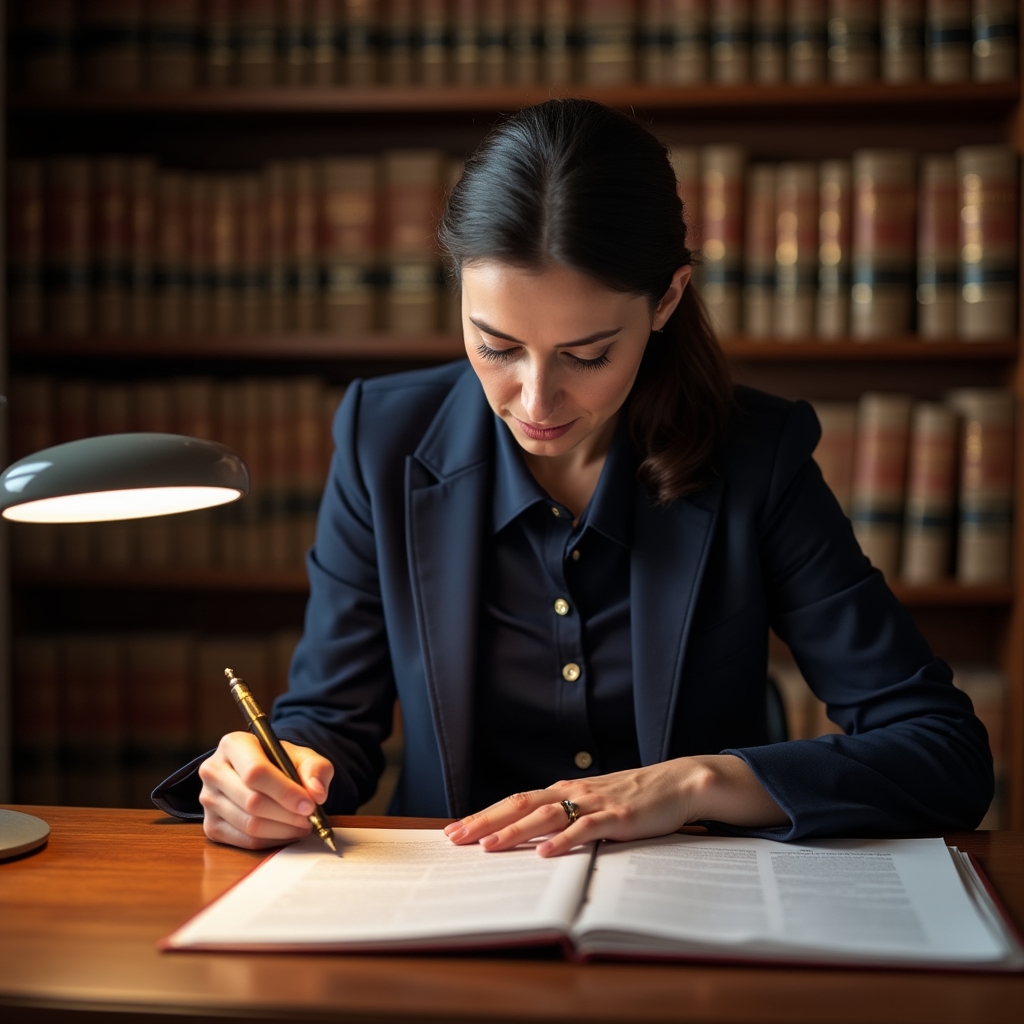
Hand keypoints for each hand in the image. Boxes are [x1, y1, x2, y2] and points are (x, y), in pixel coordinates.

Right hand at [199, 731, 334, 849]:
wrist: (260, 773)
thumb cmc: (280, 762)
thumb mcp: (302, 756)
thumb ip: (315, 769)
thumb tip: (316, 793)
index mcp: (233, 744)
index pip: (256, 772)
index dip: (285, 792)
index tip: (309, 805)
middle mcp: (213, 771)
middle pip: (252, 801)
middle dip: (287, 814)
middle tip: (310, 818)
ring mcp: (208, 800)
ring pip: (249, 824)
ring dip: (282, 830)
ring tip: (303, 825)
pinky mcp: (211, 825)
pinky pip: (244, 841)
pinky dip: (272, 841)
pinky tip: (287, 832)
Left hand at [444, 755, 787, 856]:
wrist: (679, 782)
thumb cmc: (635, 796)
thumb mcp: (594, 805)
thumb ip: (568, 817)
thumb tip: (535, 840)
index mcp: (564, 791)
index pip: (515, 801)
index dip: (484, 815)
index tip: (456, 831)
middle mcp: (572, 792)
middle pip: (520, 805)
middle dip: (484, 822)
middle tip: (455, 838)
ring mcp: (594, 803)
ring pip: (546, 816)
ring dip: (514, 832)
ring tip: (488, 847)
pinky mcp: (617, 816)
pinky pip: (585, 830)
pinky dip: (563, 842)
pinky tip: (546, 854)